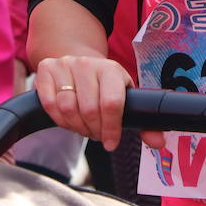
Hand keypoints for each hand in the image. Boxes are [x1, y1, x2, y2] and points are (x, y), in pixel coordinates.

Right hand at [34, 55, 163, 150]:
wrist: (78, 61)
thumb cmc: (105, 87)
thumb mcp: (125, 97)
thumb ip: (143, 122)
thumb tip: (159, 144)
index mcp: (112, 70)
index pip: (111, 103)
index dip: (111, 128)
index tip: (111, 143)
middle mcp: (87, 64)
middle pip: (88, 109)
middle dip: (93, 130)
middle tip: (96, 134)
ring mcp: (65, 64)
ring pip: (67, 108)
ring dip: (76, 127)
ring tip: (83, 127)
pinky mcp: (46, 69)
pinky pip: (49, 103)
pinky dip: (58, 119)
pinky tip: (67, 119)